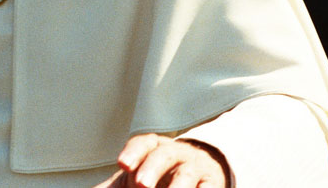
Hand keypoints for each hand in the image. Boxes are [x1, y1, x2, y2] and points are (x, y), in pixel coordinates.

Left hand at [93, 134, 228, 187]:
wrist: (199, 173)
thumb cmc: (159, 174)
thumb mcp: (137, 175)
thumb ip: (114, 185)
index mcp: (153, 147)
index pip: (143, 143)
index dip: (133, 152)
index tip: (122, 164)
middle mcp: (175, 152)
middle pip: (163, 154)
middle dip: (152, 168)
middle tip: (141, 184)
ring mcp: (196, 167)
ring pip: (188, 173)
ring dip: (178, 186)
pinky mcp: (213, 183)